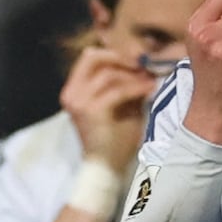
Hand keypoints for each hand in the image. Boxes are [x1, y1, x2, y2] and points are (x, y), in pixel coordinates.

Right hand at [56, 42, 161, 174]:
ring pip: (108, 73)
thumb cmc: (114, 137)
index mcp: (73, 90)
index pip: (89, 57)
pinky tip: (150, 89)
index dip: (114, 54)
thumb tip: (141, 63)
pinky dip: (136, 87)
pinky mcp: (92, 111)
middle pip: (92, 57)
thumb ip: (124, 82)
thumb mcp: (120, 103)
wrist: (107, 167)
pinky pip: (118, 90)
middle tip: (142, 66)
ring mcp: (79, 102)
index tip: (136, 62)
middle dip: (120, 58)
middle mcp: (71, 93)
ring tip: (150, 80)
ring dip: (133, 75)